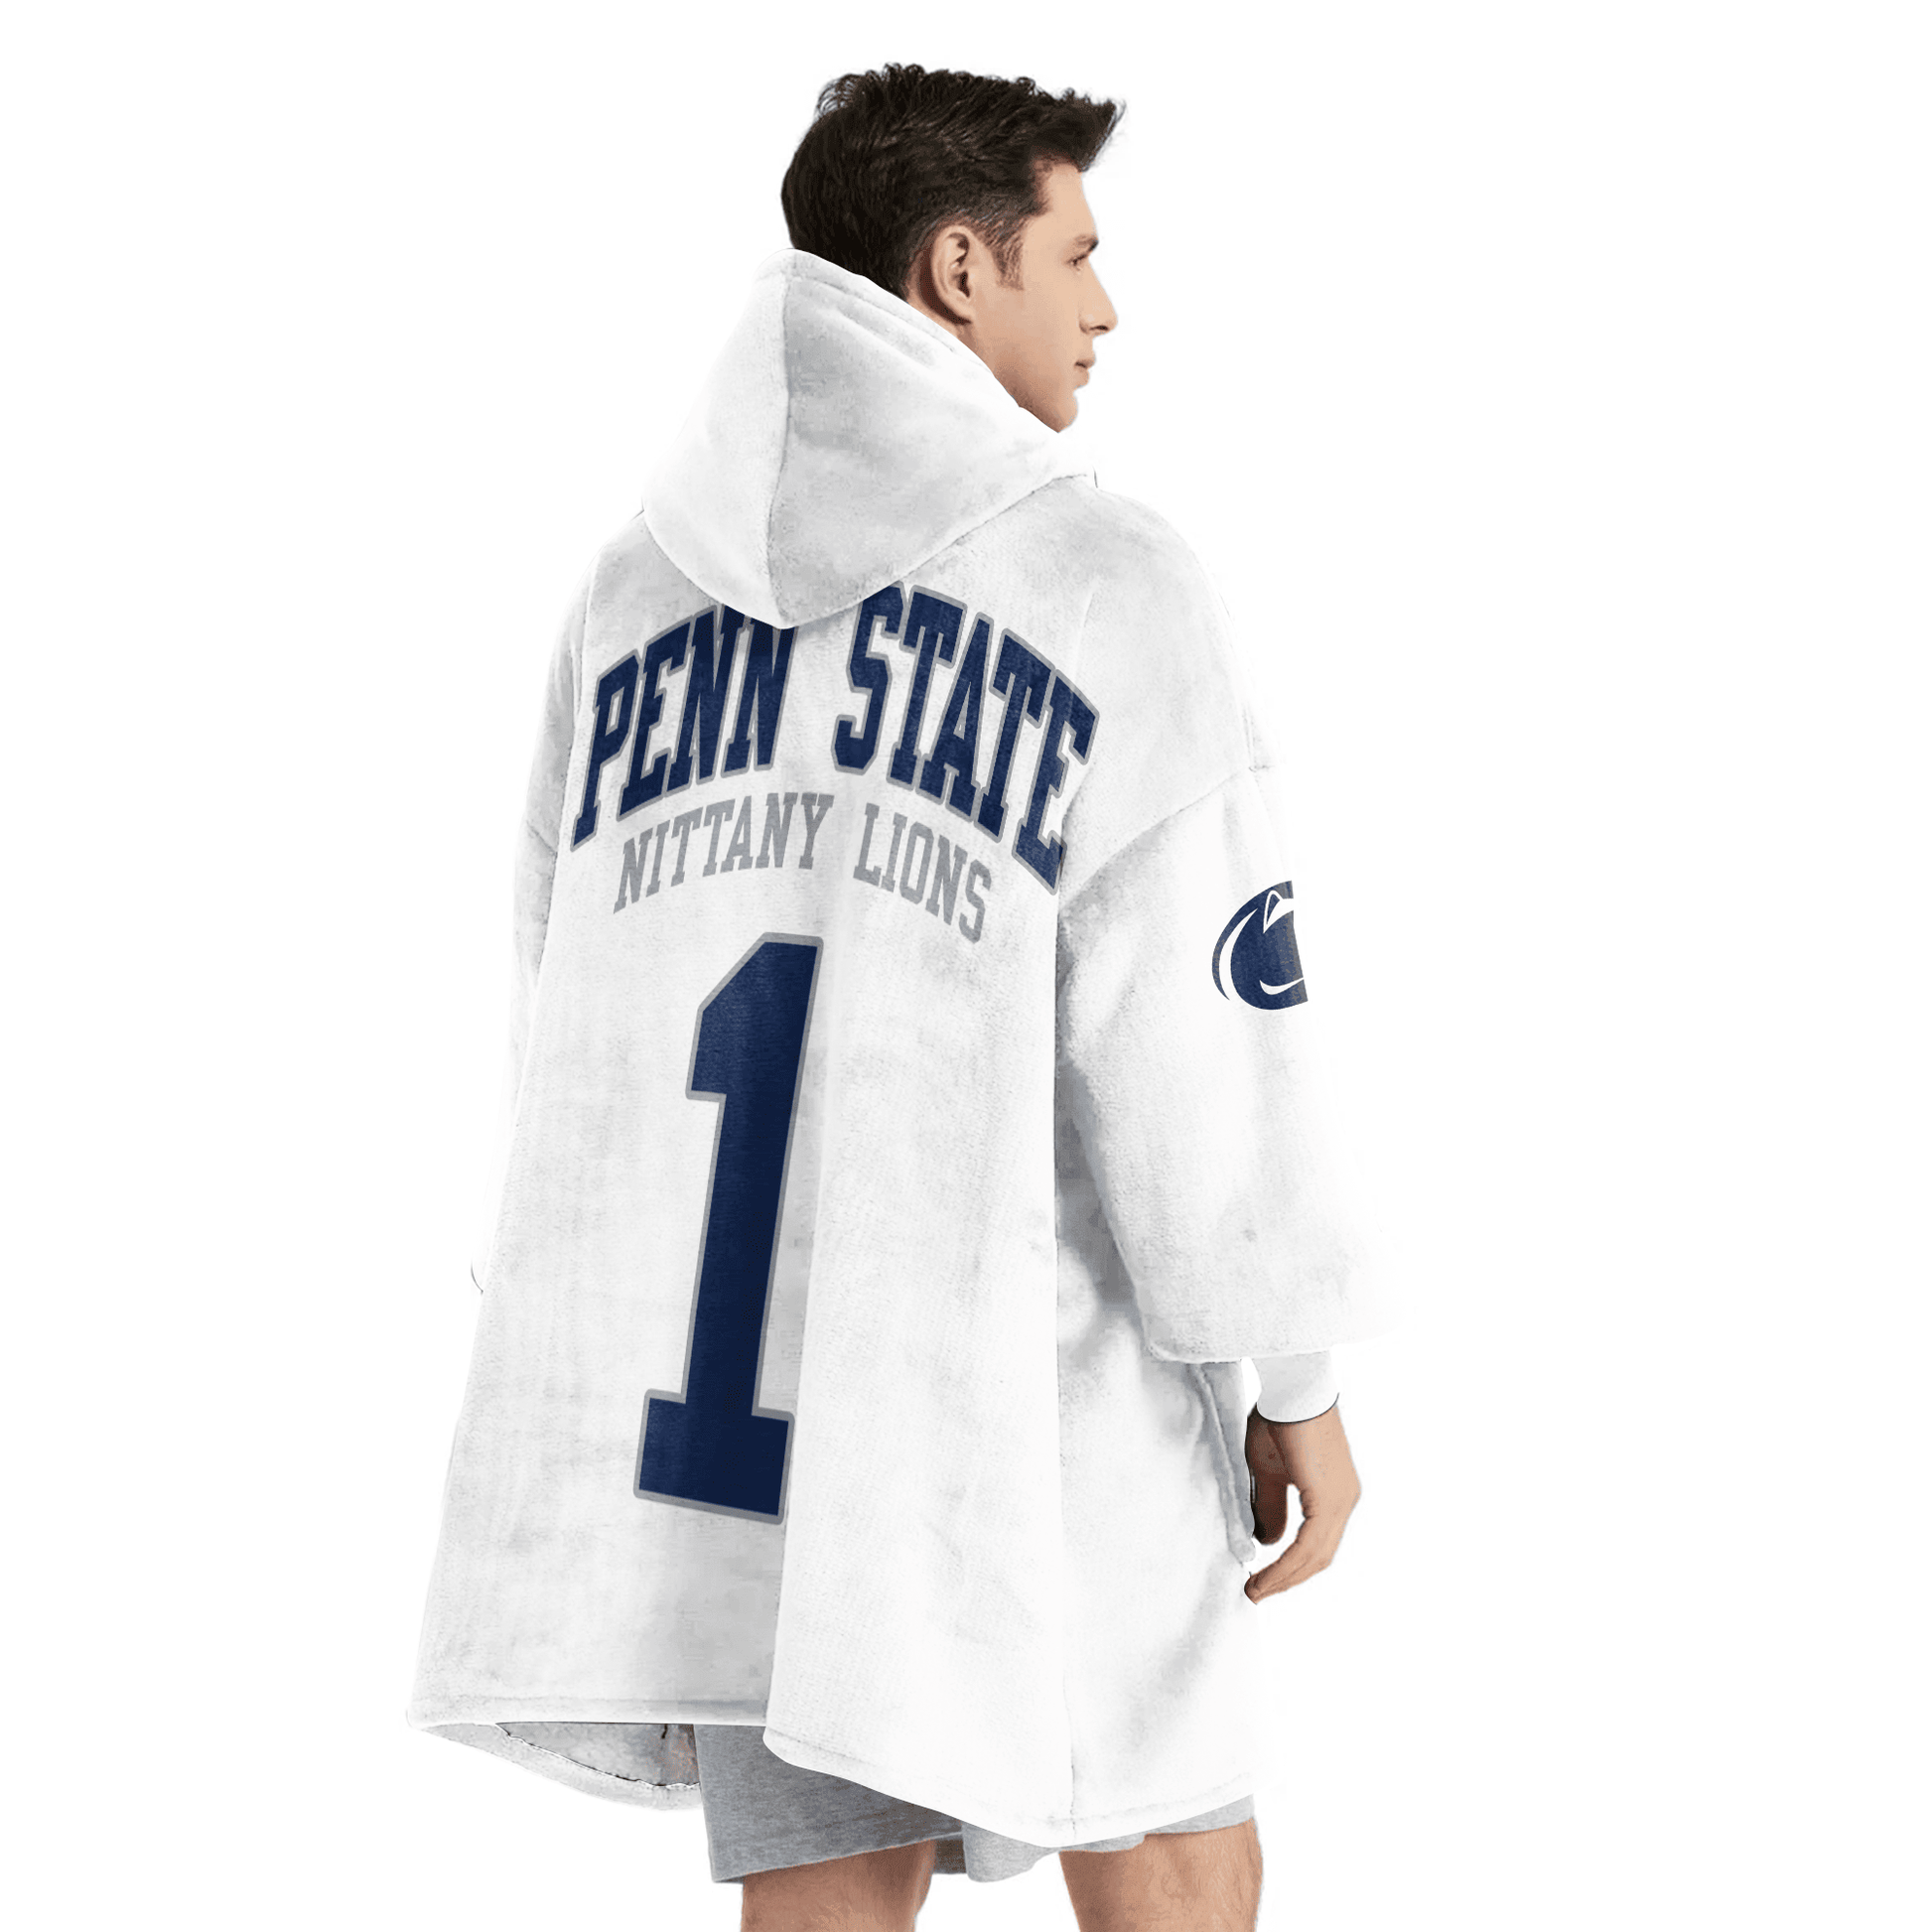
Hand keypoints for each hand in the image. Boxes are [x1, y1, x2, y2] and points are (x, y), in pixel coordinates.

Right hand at [1242, 1400, 1360, 1602]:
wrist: (1292, 1388)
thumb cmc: (1278, 1418)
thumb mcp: (1268, 1470)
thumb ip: (1271, 1506)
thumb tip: (1267, 1541)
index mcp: (1334, 1494)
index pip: (1316, 1545)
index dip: (1289, 1567)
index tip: (1262, 1580)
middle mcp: (1345, 1500)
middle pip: (1319, 1557)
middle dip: (1287, 1579)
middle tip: (1257, 1593)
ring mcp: (1342, 1500)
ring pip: (1316, 1555)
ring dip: (1285, 1578)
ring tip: (1256, 1591)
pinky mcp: (1331, 1498)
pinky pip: (1309, 1544)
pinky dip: (1286, 1565)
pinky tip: (1265, 1577)